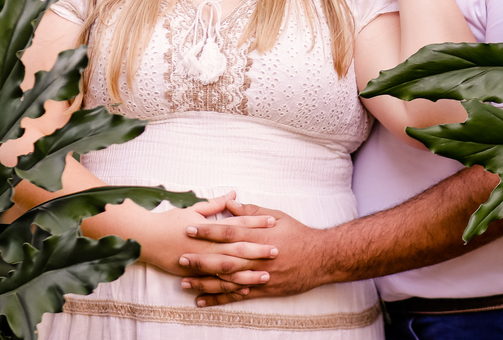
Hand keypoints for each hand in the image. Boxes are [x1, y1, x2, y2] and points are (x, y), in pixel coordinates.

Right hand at [127, 193, 278, 278]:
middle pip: (237, 248)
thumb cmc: (170, 222)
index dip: (255, 222)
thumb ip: (216, 204)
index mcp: (209, 227)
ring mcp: (201, 261)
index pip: (237, 224)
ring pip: (229, 269)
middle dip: (258, 249)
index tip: (272, 222)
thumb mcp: (193, 209)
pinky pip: (216, 283)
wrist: (145, 239)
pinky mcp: (194, 275)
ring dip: (249, 272)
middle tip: (277, 250)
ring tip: (266, 274)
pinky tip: (244, 288)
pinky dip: (231, 286)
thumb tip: (233, 194)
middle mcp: (206, 245)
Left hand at [179, 200, 331, 305]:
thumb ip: (251, 211)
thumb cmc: (298, 234)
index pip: (229, 232)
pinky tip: (203, 300)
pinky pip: (237, 296)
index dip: (209, 230)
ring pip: (228, 280)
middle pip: (225, 258)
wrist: (321, 258)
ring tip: (185, 282)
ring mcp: (259, 275)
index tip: (190, 228)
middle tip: (181, 258)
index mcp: (259, 236)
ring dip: (205, 282)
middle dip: (201, 258)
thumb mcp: (277, 216)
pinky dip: (219, 299)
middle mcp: (257, 257)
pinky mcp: (263, 290)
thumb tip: (229, 203)